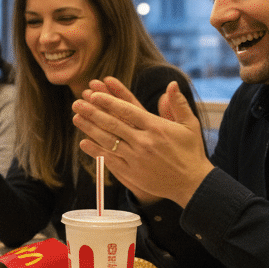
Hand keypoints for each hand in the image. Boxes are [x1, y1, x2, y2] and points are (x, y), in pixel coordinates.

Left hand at [71, 78, 212, 207]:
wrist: (192, 184)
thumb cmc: (191, 152)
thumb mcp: (190, 125)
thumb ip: (178, 104)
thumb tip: (172, 83)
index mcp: (157, 127)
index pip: (128, 111)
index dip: (109, 102)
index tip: (94, 94)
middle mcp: (144, 142)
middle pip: (113, 124)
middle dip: (93, 112)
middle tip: (77, 102)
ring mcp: (136, 158)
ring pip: (108, 141)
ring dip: (90, 129)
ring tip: (76, 118)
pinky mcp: (132, 173)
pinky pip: (110, 160)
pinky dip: (96, 151)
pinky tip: (84, 143)